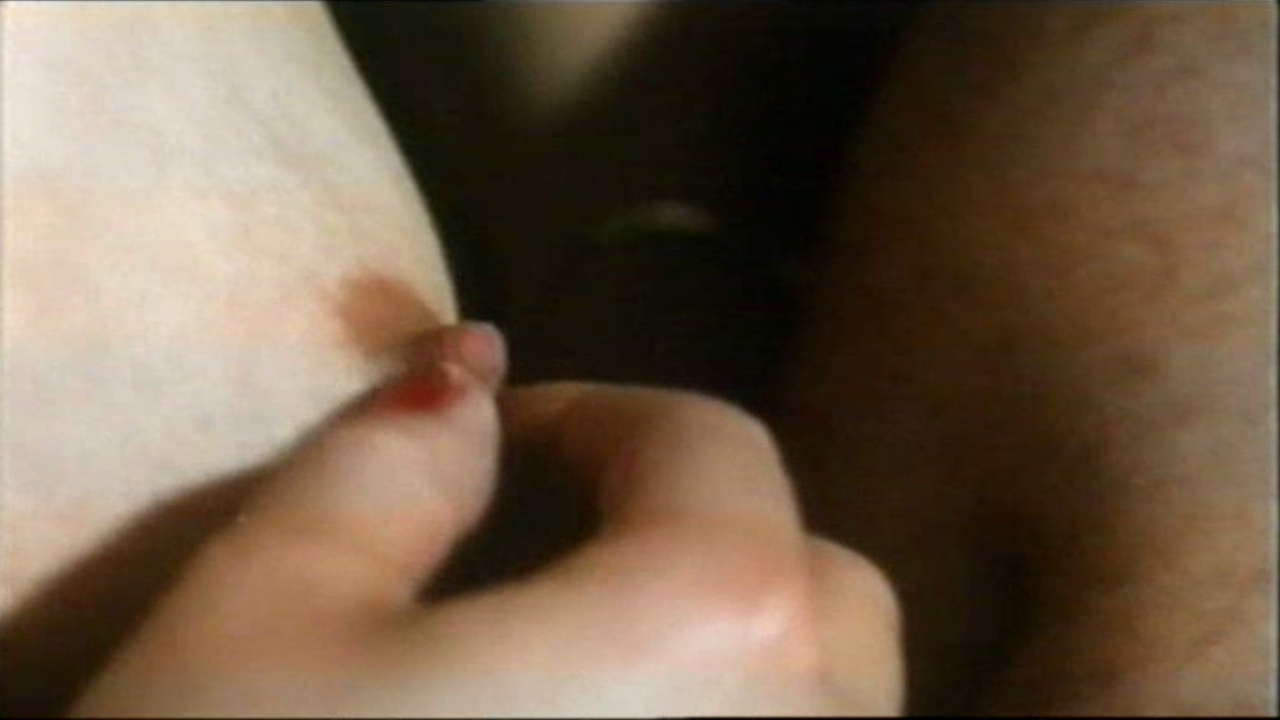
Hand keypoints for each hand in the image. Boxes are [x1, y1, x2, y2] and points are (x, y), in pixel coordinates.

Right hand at [70, 324, 902, 716]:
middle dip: (695, 539)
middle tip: (555, 560)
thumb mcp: (263, 621)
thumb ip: (385, 465)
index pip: (710, 448)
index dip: (598, 415)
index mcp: (713, 639)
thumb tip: (463, 376)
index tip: (507, 440)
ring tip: (579, 691)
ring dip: (732, 670)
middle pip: (814, 594)